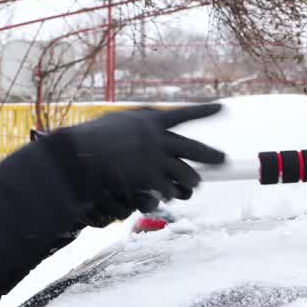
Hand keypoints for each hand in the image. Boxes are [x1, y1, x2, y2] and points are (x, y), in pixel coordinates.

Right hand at [58, 103, 225, 214]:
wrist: (82, 154)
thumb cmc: (90, 138)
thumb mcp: (115, 123)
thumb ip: (132, 125)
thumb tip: (139, 125)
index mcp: (150, 120)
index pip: (183, 115)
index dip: (203, 112)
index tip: (222, 108)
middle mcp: (159, 139)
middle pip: (193, 148)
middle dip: (211, 155)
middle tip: (224, 159)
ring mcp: (156, 160)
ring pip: (185, 173)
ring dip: (192, 180)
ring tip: (196, 184)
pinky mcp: (150, 179)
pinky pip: (168, 190)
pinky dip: (169, 194)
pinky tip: (171, 197)